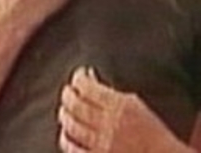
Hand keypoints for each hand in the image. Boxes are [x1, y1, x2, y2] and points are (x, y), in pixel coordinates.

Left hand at [58, 67, 192, 151]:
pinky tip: (67, 133)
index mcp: (120, 107)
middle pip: (74, 104)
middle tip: (68, 91)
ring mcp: (101, 143)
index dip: (79, 77)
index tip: (80, 75)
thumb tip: (90, 81)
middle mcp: (108, 124)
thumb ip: (113, 95)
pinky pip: (72, 147)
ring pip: (70, 124)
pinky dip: (66, 138)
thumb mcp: (138, 107)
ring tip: (65, 109)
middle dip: (67, 94)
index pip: (86, 85)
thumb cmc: (156, 136)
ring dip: (65, 114)